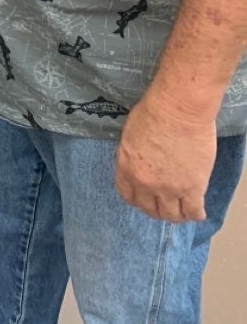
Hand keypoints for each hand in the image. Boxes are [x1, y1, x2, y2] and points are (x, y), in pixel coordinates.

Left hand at [115, 93, 216, 222]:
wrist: (178, 108)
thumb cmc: (153, 111)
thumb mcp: (130, 133)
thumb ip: (132, 154)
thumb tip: (139, 162)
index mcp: (126, 167)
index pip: (127, 195)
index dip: (137, 199)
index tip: (144, 199)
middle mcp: (145, 183)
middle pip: (149, 209)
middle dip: (156, 209)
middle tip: (164, 206)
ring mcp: (169, 188)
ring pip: (171, 215)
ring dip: (176, 215)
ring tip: (181, 211)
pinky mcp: (192, 188)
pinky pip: (193, 212)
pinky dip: (195, 215)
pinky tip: (197, 212)